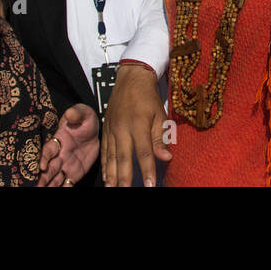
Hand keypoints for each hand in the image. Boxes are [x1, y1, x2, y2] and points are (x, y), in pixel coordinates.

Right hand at [38, 103, 98, 186]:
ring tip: (41, 190)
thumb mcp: (83, 113)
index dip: (44, 158)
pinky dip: (63, 188)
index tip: (42, 166)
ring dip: (48, 185)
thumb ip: (77, 113)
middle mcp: (59, 156)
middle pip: (48, 169)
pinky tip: (60, 192)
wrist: (94, 132)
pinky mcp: (74, 174)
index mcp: (58, 141)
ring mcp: (66, 166)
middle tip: (36, 185)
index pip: (48, 150)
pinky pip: (67, 184)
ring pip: (54, 179)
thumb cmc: (85, 121)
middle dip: (41, 178)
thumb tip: (71, 114)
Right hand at [101, 63, 170, 186]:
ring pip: (111, 156)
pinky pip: (104, 149)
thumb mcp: (159, 114)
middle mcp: (122, 128)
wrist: (131, 77)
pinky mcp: (105, 128)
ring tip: (113, 188)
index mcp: (138, 124)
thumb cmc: (148, 96)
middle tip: (125, 192)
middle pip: (123, 158)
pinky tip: (107, 176)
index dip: (147, 170)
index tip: (151, 185)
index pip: (144, 152)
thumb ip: (161, 137)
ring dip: (112, 175)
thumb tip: (166, 158)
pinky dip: (105, 164)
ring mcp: (112, 128)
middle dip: (124, 178)